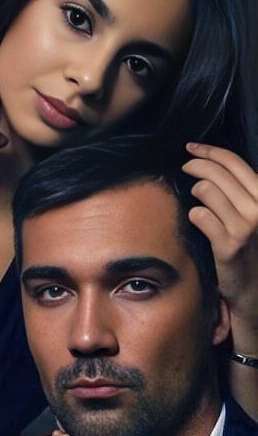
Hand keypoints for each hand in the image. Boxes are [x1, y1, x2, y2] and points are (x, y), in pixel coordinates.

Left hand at [183, 143, 257, 326]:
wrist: (254, 288)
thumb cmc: (251, 247)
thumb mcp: (253, 214)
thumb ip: (239, 191)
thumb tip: (212, 166)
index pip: (234, 162)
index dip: (209, 151)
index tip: (191, 147)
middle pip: (217, 173)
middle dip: (195, 165)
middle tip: (185, 167)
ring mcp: (245, 226)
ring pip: (205, 190)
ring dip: (195, 192)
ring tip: (196, 200)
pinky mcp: (229, 244)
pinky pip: (199, 216)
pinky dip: (194, 215)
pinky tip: (198, 220)